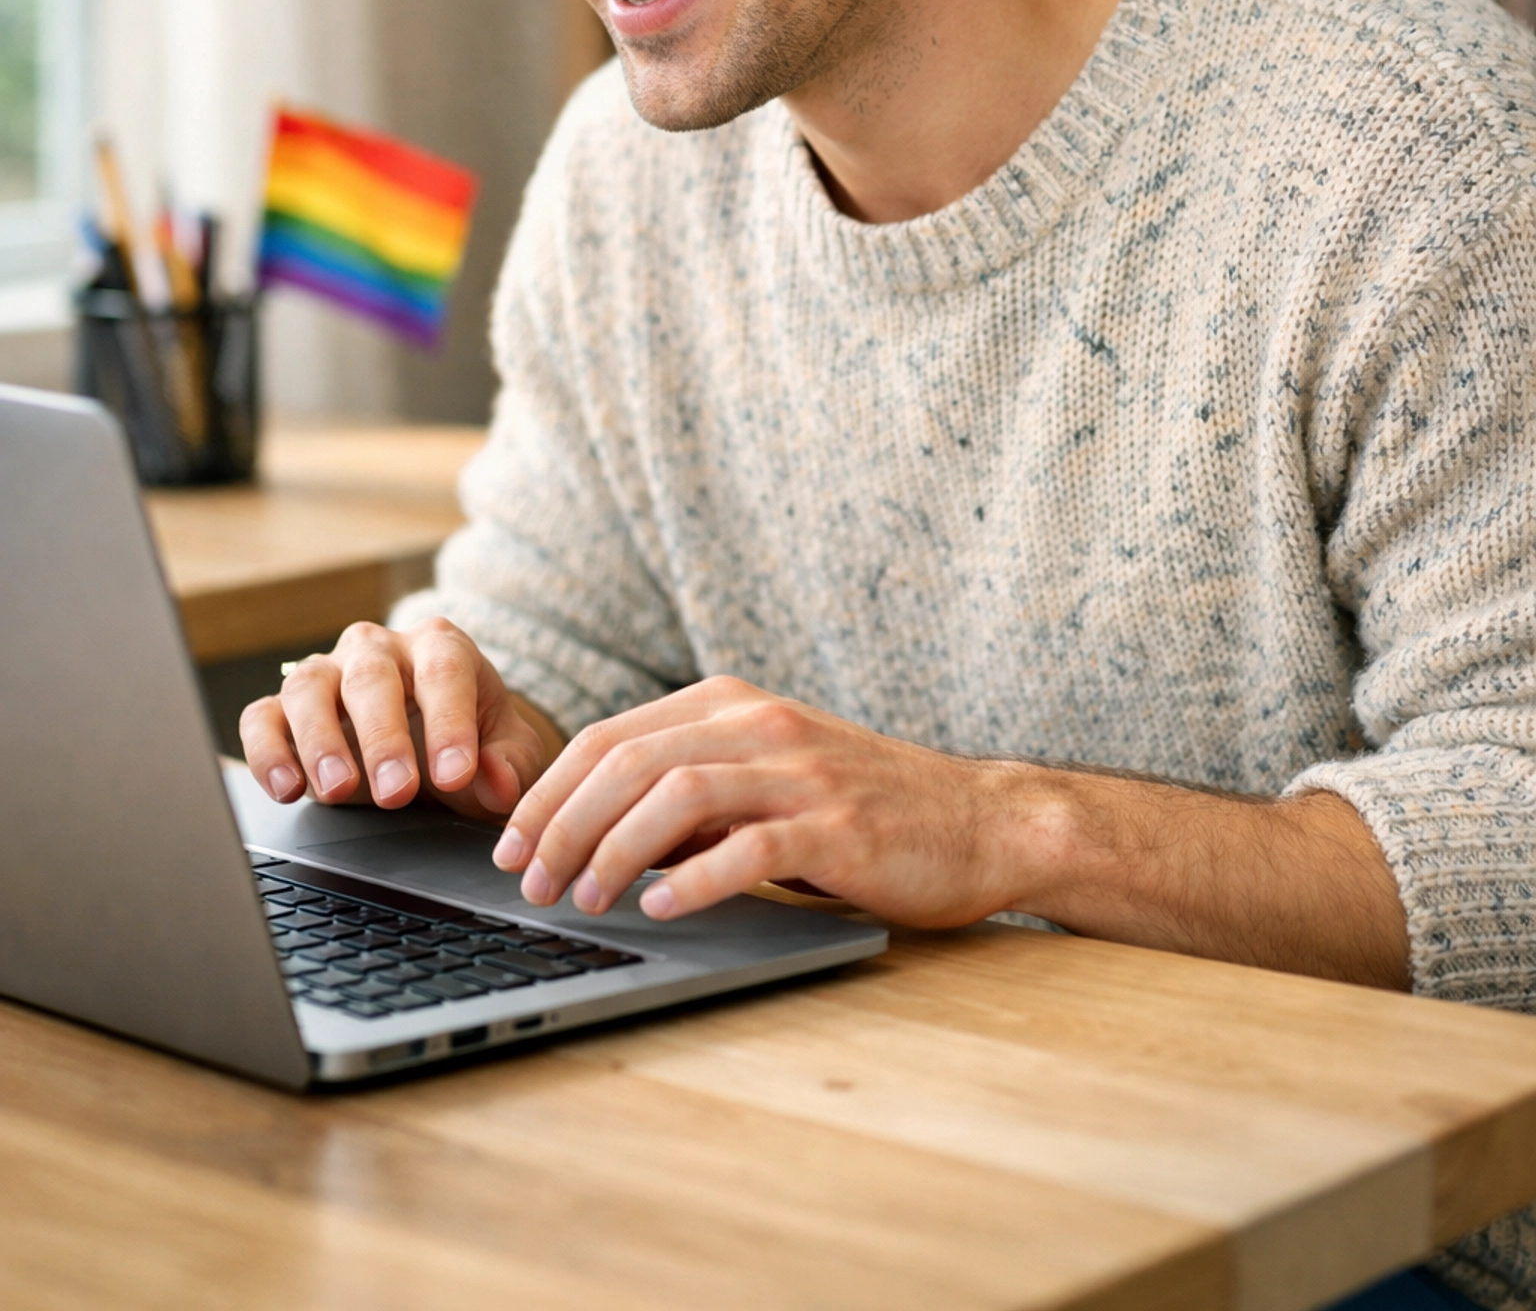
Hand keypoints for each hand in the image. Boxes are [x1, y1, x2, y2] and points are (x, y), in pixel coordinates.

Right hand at [239, 617, 558, 822]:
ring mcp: (328, 673)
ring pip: (309, 688)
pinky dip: (267, 751)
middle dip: (383, 736)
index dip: (450, 722)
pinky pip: (262, 718)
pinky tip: (286, 790)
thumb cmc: (474, 743)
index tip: (456, 775)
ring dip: (320, 740)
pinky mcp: (285, 709)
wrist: (434, 750)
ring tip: (338, 791)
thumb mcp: (507, 754)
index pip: (444, 671)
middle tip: (396, 792)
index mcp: (440, 647)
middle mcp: (378, 649)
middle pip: (372, 677)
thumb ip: (508, 765)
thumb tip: (496, 783)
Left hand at [491, 675, 1019, 926]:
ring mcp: (799, 773)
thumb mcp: (766, 781)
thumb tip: (596, 835)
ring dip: (613, 850)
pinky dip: (693, 878)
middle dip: (562, 823)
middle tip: (530, 881)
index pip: (611, 736)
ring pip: (675, 794)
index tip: (512, 843)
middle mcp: (759, 726)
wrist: (978, 823)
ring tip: (582, 898)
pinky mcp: (837, 828)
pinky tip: (661, 908)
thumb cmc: (864, 810)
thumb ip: (692, 793)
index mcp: (732, 705)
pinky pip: (748, 847)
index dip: (549, 791)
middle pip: (627, 760)